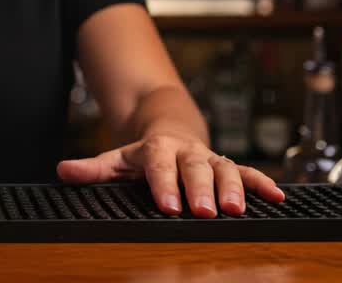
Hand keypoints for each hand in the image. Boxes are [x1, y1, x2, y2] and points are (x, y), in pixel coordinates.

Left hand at [56, 133, 285, 217]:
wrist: (169, 130)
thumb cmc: (142, 155)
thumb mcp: (115, 160)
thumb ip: (92, 169)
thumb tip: (63, 172)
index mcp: (157, 150)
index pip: (159, 165)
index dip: (164, 184)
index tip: (168, 206)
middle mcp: (187, 152)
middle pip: (195, 167)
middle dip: (200, 189)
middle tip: (205, 211)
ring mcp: (209, 158)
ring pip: (225, 169)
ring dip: (234, 188)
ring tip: (238, 210)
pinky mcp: (228, 166)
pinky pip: (248, 172)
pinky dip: (263, 183)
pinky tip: (278, 198)